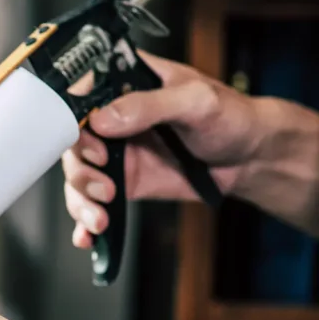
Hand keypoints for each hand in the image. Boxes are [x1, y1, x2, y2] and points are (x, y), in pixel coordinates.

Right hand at [64, 52, 263, 248]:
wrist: (249, 158)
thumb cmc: (230, 117)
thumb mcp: (196, 102)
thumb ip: (150, 106)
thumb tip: (102, 120)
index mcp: (124, 83)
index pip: (79, 94)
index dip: (73, 119)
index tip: (93, 141)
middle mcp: (110, 117)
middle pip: (70, 142)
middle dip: (81, 169)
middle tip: (105, 185)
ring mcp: (113, 152)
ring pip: (77, 175)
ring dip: (82, 199)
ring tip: (102, 216)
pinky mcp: (120, 181)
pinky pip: (91, 201)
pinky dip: (84, 221)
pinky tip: (88, 235)